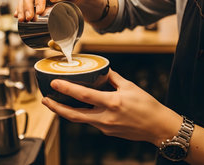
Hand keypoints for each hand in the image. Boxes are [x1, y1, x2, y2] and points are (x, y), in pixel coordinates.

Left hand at [42, 69, 181, 144]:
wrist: (158, 127)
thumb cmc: (147, 106)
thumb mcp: (130, 86)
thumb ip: (113, 78)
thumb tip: (102, 71)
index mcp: (112, 103)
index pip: (83, 96)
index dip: (66, 89)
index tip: (55, 83)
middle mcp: (106, 117)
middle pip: (74, 115)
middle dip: (56, 108)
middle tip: (45, 100)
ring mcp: (105, 127)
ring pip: (80, 119)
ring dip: (66, 111)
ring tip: (56, 103)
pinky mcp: (107, 132)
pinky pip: (91, 121)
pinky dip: (82, 114)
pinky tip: (78, 107)